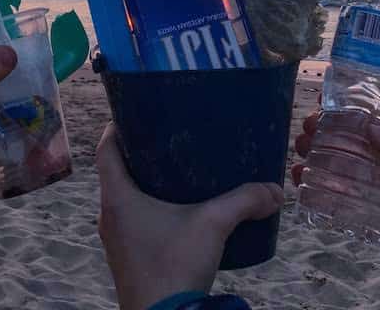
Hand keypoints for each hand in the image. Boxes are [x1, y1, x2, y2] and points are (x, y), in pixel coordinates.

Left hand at [96, 123, 282, 309]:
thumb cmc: (175, 266)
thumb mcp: (213, 226)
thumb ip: (244, 202)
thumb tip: (275, 190)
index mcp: (118, 197)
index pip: (105, 149)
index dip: (117, 127)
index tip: (135, 112)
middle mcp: (109, 215)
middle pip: (114, 172)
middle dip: (137, 153)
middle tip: (165, 138)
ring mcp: (115, 239)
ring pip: (122, 198)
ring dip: (142, 182)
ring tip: (174, 170)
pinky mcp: (127, 257)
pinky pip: (130, 221)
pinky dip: (146, 207)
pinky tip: (175, 211)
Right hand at [292, 111, 379, 297]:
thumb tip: (371, 130)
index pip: (367, 121)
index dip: (342, 110)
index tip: (320, 103)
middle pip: (342, 141)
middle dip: (320, 132)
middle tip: (307, 130)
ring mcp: (369, 190)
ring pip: (332, 167)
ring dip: (312, 156)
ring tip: (300, 152)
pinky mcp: (362, 217)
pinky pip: (332, 200)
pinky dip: (312, 189)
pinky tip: (300, 181)